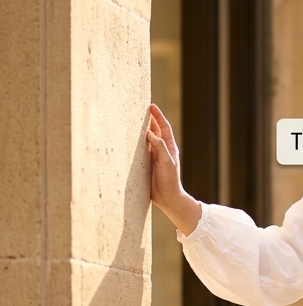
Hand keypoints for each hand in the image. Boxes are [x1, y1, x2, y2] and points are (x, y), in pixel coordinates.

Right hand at [147, 104, 200, 235]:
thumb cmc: (169, 181)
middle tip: (141, 108)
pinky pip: (142, 150)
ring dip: (143, 129)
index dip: (158, 116)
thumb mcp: (166, 162)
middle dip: (150, 119)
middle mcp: (162, 150)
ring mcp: (155, 157)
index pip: (164, 128)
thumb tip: (149, 132)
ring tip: (135, 120)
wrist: (168, 198)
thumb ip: (159, 147)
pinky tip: (130, 139)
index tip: (151, 106)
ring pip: (148, 139)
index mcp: (169, 148)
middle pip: (156, 131)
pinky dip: (137, 142)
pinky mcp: (147, 164)